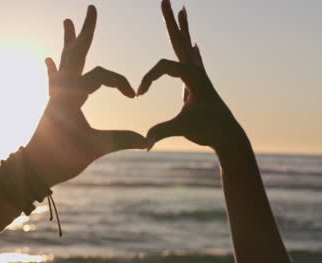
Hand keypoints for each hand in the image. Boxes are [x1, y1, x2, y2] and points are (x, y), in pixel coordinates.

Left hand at [26, 5, 145, 186]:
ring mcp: (55, 96)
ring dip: (69, 42)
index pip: (100, 75)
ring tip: (67, 22)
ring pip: (64, 62)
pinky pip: (54, 80)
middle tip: (90, 8)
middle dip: (86, 32)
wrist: (32, 169)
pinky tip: (49, 59)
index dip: (120, 82)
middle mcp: (61, 91)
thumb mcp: (94, 149)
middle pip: (76, 54)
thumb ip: (121, 140)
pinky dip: (55, 68)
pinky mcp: (52, 104)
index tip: (133, 96)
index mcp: (71, 97)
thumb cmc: (61, 159)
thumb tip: (147, 141)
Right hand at [137, 0, 241, 150]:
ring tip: (182, 9)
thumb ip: (162, 132)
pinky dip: (191, 51)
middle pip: (179, 40)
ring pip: (187, 47)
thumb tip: (146, 144)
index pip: (163, 67)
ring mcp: (199, 77)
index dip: (147, 79)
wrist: (229, 137)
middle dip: (170, 21)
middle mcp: (197, 72)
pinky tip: (194, 45)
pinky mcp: (199, 85)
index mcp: (193, 77)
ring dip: (182, 28)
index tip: (139, 95)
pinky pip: (194, 61)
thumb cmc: (209, 131)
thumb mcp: (183, 129)